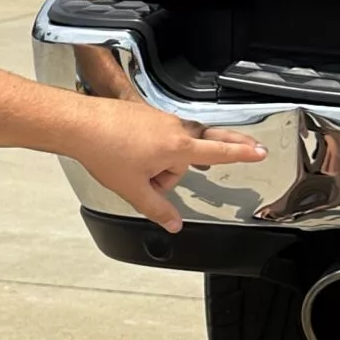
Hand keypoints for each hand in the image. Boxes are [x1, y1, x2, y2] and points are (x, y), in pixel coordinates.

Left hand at [71, 97, 266, 232]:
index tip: (260, 152)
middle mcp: (172, 128)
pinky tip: (131, 155)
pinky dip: (152, 149)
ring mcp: (158, 118)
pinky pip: (159, 134)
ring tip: (139, 172)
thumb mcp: (133, 190)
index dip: (242, 154)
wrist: (79, 124)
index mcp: (176, 147)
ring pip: (174, 144)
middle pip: (200, 146)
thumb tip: (174, 225)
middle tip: (248, 147)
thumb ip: (158, 209)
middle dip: (221, 149)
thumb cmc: (105, 151)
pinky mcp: (144, 113)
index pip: (218, 151)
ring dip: (165, 162)